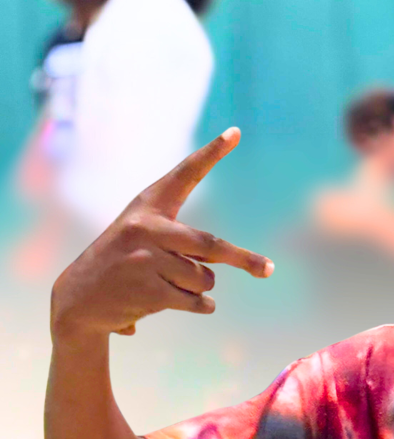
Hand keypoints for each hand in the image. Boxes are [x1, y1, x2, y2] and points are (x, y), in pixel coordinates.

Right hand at [50, 128, 272, 341]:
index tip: (235, 132)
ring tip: (170, 285)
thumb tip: (226, 263)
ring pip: (205, 279)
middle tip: (268, 269)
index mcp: (147, 207)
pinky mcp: (149, 291)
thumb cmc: (124, 265)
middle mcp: (146, 228)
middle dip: (243, 260)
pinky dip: (199, 306)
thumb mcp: (143, 239)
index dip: (211, 153)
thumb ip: (182, 242)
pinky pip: (197, 302)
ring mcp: (146, 260)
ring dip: (200, 288)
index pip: (184, 175)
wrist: (80, 299)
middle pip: (211, 245)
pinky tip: (175, 301)